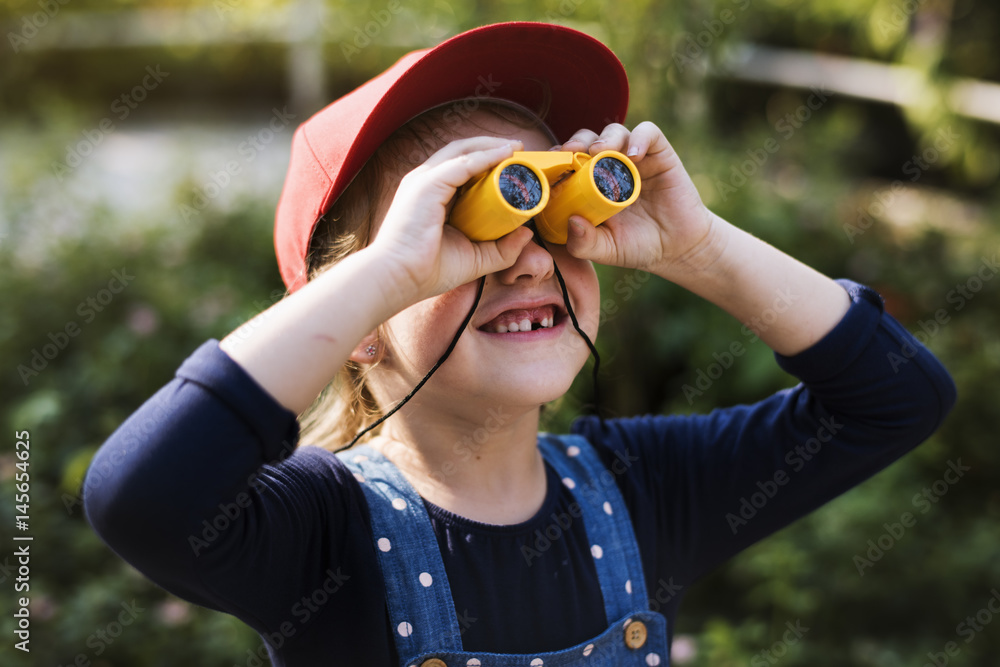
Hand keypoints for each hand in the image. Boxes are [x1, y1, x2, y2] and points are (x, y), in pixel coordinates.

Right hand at [367, 136, 534, 304]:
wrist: (397, 279)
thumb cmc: (427, 272)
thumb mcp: (475, 259)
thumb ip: (502, 248)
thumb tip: (528, 233)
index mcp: (431, 195)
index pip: (461, 168)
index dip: (488, 161)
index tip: (515, 163)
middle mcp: (425, 182)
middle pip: (463, 152)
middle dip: (493, 146)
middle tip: (521, 150)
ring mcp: (424, 180)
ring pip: (463, 151)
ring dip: (492, 146)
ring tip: (518, 148)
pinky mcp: (427, 184)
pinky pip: (463, 163)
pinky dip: (486, 156)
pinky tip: (506, 155)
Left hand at [558, 122, 722, 279]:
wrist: (677, 248)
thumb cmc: (637, 246)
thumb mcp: (606, 249)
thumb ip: (585, 243)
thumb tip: (572, 222)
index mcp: (589, 185)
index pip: (568, 161)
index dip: (557, 159)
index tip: (548, 166)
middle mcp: (609, 167)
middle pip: (587, 140)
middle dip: (577, 142)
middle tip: (570, 152)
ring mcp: (634, 158)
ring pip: (614, 132)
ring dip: (604, 138)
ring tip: (599, 152)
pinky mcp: (659, 153)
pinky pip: (648, 133)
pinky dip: (639, 138)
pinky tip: (634, 155)